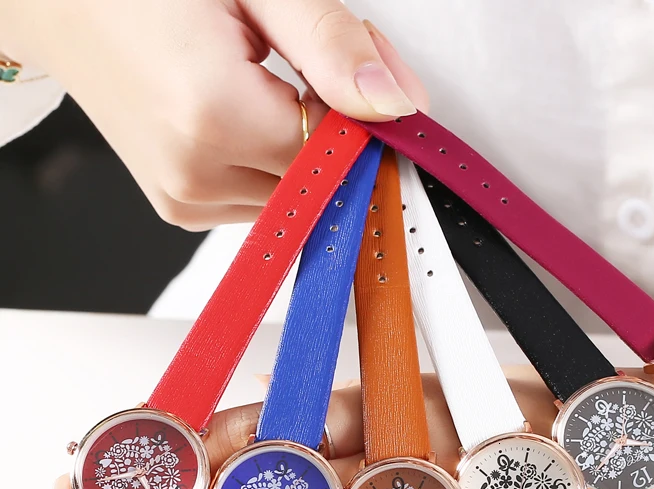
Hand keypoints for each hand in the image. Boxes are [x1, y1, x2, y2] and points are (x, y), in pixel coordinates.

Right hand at [0, 0, 426, 229]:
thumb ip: (331, 44)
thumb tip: (399, 106)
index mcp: (214, 117)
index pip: (342, 157)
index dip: (369, 122)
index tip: (367, 79)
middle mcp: (196, 175)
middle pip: (322, 183)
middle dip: (337, 130)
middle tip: (299, 60)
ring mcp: (185, 199)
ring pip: (298, 197)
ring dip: (304, 148)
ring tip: (262, 78)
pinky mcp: (182, 208)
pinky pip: (264, 200)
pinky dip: (274, 162)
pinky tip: (243, 110)